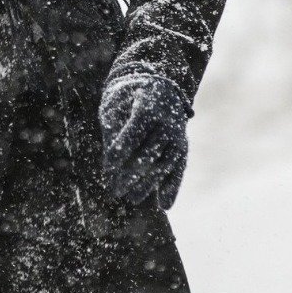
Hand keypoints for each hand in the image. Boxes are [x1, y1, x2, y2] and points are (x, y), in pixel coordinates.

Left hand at [99, 71, 191, 209]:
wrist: (159, 87)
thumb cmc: (128, 96)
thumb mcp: (116, 103)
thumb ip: (113, 128)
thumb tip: (111, 161)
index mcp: (149, 104)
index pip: (136, 129)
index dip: (122, 148)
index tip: (109, 166)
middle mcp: (168, 121)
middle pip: (150, 151)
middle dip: (131, 173)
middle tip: (115, 190)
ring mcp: (178, 135)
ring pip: (164, 163)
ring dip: (148, 184)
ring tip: (131, 199)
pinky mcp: (182, 147)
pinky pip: (179, 168)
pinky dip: (172, 187)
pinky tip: (164, 205)